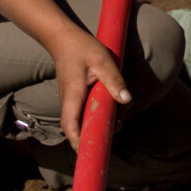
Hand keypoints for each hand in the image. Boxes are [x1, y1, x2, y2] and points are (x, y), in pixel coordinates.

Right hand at [50, 28, 130, 150]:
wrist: (63, 38)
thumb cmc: (82, 48)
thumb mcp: (102, 61)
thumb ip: (114, 80)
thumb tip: (127, 99)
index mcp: (73, 95)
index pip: (70, 126)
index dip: (79, 141)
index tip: (91, 151)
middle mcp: (68, 101)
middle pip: (77, 128)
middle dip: (93, 136)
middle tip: (114, 135)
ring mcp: (70, 100)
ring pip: (82, 120)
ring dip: (97, 124)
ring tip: (118, 121)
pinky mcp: (75, 97)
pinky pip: (84, 112)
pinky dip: (97, 114)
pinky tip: (112, 108)